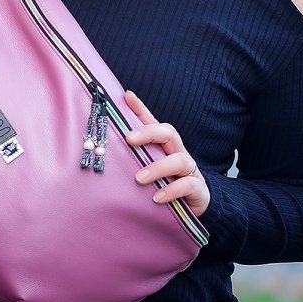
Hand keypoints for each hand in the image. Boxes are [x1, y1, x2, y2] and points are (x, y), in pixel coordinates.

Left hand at [125, 90, 209, 217]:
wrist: (194, 205)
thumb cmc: (166, 181)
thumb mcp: (149, 167)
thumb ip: (132, 156)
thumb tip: (106, 144)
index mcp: (164, 145)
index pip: (152, 122)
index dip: (140, 108)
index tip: (126, 96)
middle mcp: (178, 152)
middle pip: (169, 133)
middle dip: (149, 133)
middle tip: (130, 139)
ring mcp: (189, 169)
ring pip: (179, 160)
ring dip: (158, 168)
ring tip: (139, 179)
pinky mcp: (196, 188)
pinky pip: (187, 185)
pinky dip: (172, 190)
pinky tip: (157, 198)